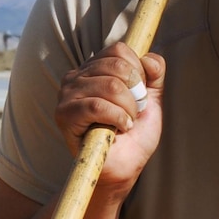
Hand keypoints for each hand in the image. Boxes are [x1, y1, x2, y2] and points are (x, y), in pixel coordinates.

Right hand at [55, 42, 165, 195]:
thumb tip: (149, 58)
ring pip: (111, 86)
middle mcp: (76, 77)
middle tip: (133, 113)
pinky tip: (121, 128)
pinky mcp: (64, 115)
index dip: (139, 72)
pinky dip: (118, 118)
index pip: (119, 50)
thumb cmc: (134, 135)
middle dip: (136, 94)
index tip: (140, 96)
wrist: (124, 167)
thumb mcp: (151, 100)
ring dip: (129, 109)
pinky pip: (97, 106)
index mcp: (94, 68)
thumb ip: (154, 75)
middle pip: (117, 66)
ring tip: (126, 123)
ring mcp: (67, 94)